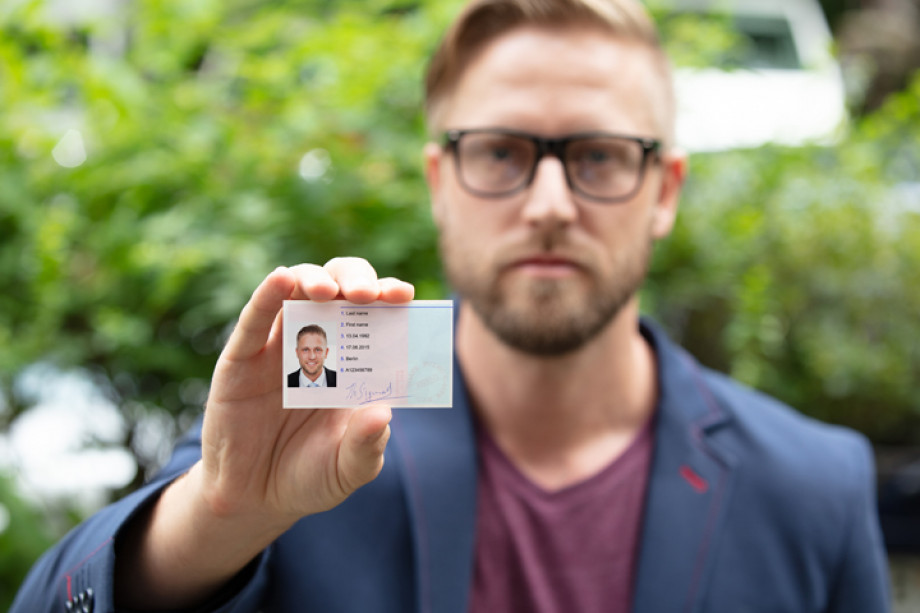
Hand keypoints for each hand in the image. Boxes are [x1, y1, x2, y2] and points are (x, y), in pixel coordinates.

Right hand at [202, 257, 414, 524]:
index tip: (404, 297)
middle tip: (367, 294)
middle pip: (339, 289)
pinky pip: (255, 318)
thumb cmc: (310, 476)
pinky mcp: (242, 357)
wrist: (254, 500)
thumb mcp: (347, 469)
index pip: (376, 314)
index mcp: (355, 361)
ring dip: (314, 280)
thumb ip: (366, 445)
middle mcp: (320, 343)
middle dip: (356, 280)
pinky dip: (267, 294)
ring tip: (327, 291)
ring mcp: (280, 346)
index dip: (389, 297)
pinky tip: (282, 279)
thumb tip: (383, 413)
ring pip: (297, 291)